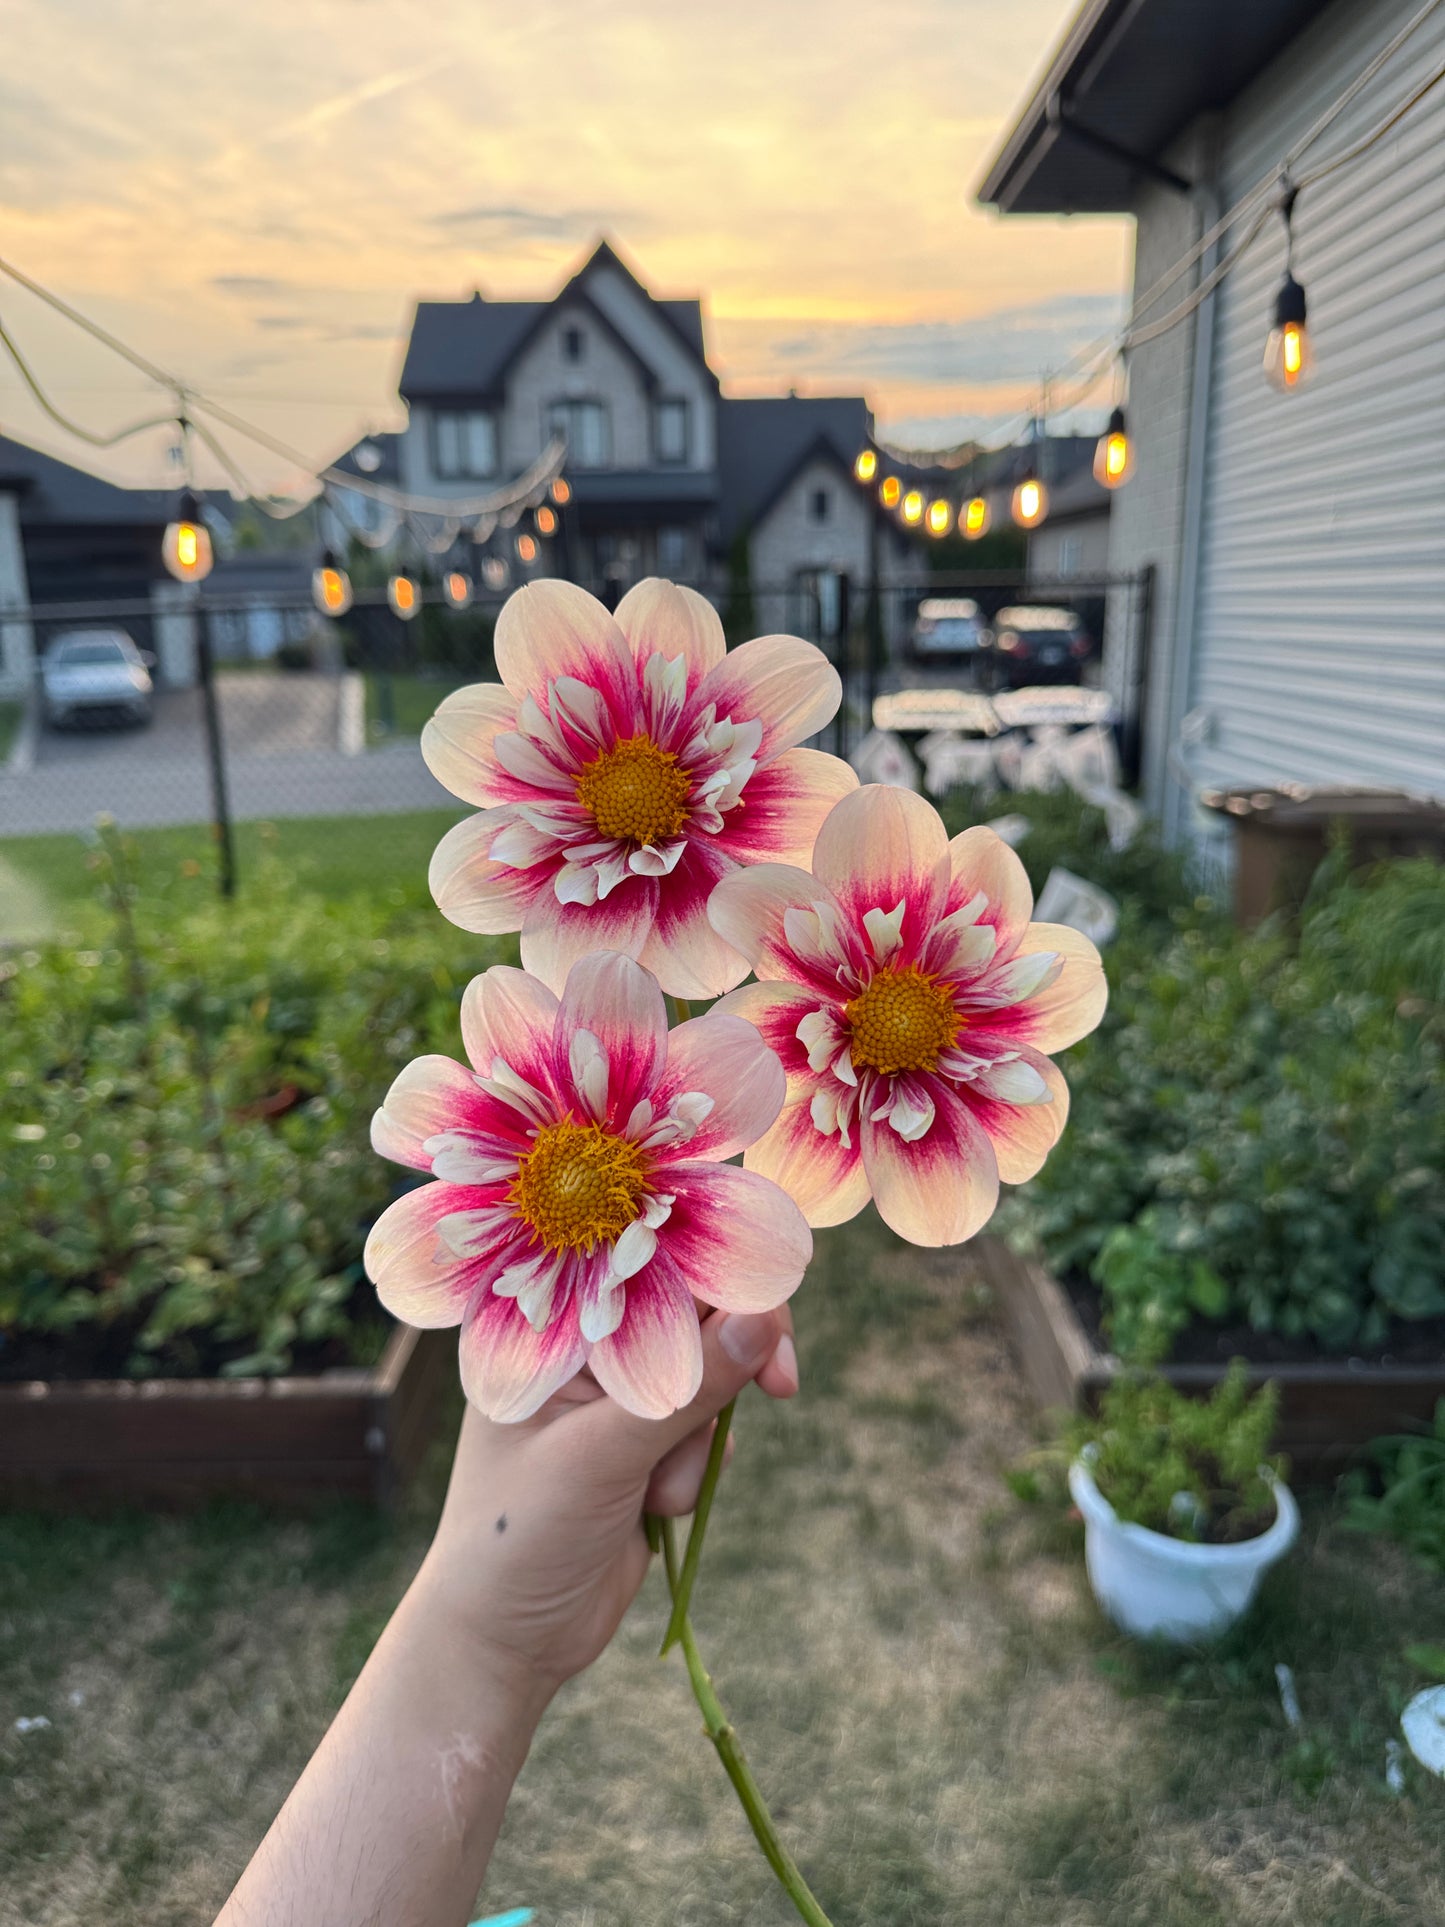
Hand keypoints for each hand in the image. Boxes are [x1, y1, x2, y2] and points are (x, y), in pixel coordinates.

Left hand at [416, 1306, 798, 1701]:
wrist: (508, 1641)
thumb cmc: (521, 1534)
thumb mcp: (603, 1456)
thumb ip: (688, 1386)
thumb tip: (765, 1316)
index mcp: (546, 1325)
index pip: (645, 1263)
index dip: (716, 1271)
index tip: (773, 1306)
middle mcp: (580, 1346)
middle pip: (690, 1310)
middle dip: (733, 1354)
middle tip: (782, 1385)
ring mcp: (612, 1396)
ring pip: (708, 1372)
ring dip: (700, 1434)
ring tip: (657, 1493)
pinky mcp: (642, 1442)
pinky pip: (706, 1423)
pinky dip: (697, 1463)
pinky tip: (657, 1508)